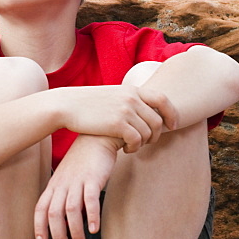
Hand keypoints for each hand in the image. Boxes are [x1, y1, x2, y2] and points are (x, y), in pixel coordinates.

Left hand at [34, 135, 119, 238]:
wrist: (97, 137)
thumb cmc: (83, 160)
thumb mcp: (67, 177)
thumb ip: (64, 196)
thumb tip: (66, 220)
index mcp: (54, 185)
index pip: (40, 209)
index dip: (39, 227)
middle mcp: (62, 184)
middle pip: (53, 213)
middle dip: (57, 236)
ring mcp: (77, 181)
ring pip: (70, 210)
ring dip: (74, 231)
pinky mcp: (93, 178)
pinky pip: (90, 199)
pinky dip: (91, 215)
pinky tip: (94, 228)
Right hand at [57, 84, 176, 151]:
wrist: (66, 105)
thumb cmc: (87, 103)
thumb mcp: (111, 95)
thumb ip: (128, 99)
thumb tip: (143, 110)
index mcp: (132, 90)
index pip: (163, 99)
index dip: (171, 113)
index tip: (172, 125)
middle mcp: (131, 98)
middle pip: (157, 120)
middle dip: (156, 135)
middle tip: (145, 142)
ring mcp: (125, 110)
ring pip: (148, 133)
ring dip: (143, 143)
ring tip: (131, 145)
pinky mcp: (117, 124)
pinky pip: (137, 140)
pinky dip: (134, 148)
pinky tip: (124, 148)